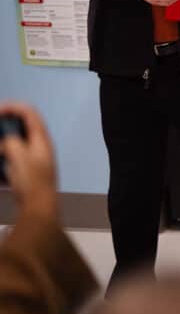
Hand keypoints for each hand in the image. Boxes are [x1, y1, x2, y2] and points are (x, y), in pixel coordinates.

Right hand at [0, 101, 58, 218]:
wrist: (39, 206)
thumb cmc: (32, 180)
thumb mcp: (19, 156)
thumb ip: (11, 142)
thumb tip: (5, 142)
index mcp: (41, 139)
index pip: (29, 113)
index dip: (13, 107)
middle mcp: (40, 145)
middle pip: (22, 126)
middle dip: (5, 125)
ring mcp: (34, 158)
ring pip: (15, 142)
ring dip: (4, 142)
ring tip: (1, 152)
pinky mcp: (27, 170)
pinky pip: (12, 157)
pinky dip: (4, 156)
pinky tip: (2, 172)